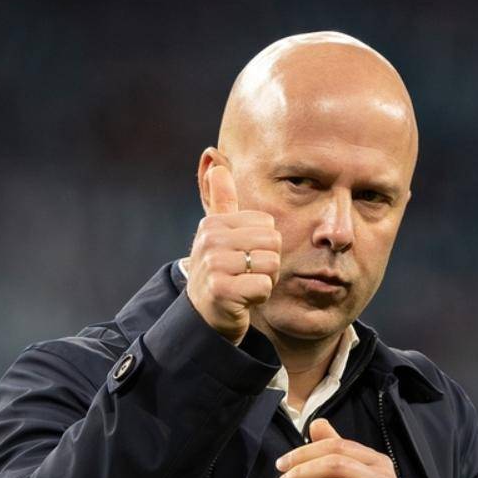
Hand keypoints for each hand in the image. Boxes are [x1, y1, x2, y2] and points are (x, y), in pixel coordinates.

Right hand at [186, 164, 281, 343]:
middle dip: (268, 263)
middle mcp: (210, 240)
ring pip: (271, 264)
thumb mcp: (217, 234)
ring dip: (265, 280)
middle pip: (273, 242)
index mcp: (213, 223)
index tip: (243, 258)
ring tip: (245, 285)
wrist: (204, 316)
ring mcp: (213, 265)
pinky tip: (243, 300)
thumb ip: (220, 200)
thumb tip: (216, 162)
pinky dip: (259, 297)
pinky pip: (263, 286)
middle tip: (246, 275)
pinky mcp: (221, 290)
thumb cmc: (219, 273)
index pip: (268, 225)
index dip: (264, 246)